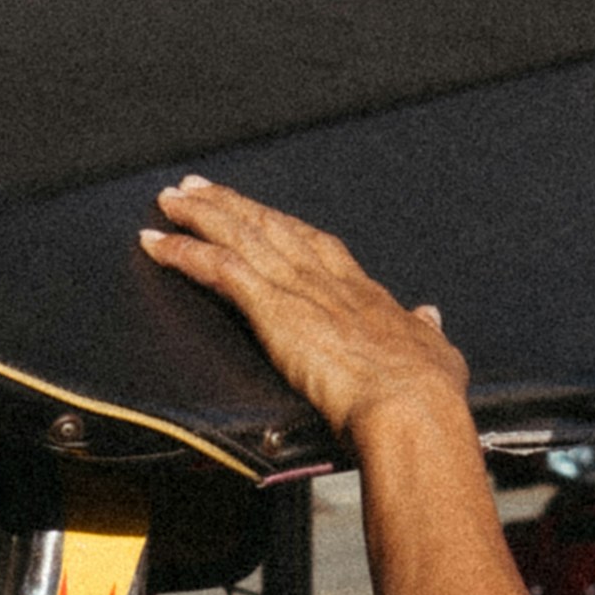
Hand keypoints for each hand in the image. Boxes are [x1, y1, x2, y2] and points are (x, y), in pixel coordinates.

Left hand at [139, 173, 471, 441]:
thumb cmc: (426, 392)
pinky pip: (218, 268)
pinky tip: (157, 242)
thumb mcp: (438, 354)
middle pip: (270, 227)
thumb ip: (427, 331)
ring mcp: (298, 290)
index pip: (314, 245)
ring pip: (240, 236)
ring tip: (169, 200)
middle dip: (232, 204)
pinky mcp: (274, 308)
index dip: (281, 224)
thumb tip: (430, 314)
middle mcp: (327, 280)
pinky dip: (184, 252)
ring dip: (200, 215)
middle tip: (197, 187)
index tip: (260, 211)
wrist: (410, 407)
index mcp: (363, 293)